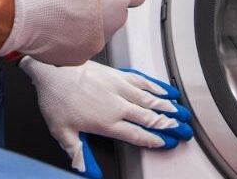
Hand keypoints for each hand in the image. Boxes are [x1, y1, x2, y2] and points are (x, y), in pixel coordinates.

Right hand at [0, 0, 144, 65]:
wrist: (16, 13)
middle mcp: (110, 25)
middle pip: (116, 14)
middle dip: (103, 5)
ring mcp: (94, 44)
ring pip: (98, 31)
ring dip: (87, 23)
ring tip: (62, 10)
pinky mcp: (77, 58)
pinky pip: (80, 46)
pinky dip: (71, 38)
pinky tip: (56, 25)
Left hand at [21, 57, 192, 177]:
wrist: (53, 67)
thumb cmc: (56, 98)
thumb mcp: (62, 132)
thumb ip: (77, 152)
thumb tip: (86, 170)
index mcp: (106, 122)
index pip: (137, 135)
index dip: (153, 140)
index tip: (166, 143)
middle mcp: (117, 105)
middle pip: (149, 117)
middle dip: (169, 125)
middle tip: (184, 129)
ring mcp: (119, 87)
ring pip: (150, 99)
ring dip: (167, 107)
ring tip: (181, 112)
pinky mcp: (117, 74)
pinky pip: (142, 81)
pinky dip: (156, 86)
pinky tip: (165, 89)